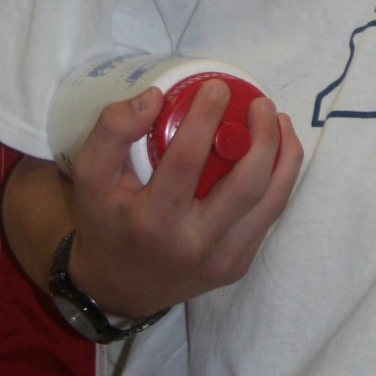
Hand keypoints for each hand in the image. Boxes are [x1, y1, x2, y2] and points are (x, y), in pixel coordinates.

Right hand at [66, 81, 302, 319]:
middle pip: (246, 184)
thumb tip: (155, 96)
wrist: (117, 288)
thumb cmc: (105, 221)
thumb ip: (113, 130)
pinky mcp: (238, 265)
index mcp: (152, 222)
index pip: (188, 161)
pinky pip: (269, 216)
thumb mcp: (90, 176)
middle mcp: (192, 245)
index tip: (217, 88)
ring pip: (271, 201)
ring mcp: (221, 260)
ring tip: (279, 121)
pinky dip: (280, 180)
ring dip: (285, 155)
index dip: (206, 118)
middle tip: (260, 103)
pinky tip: (277, 152)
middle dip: (263, 137)